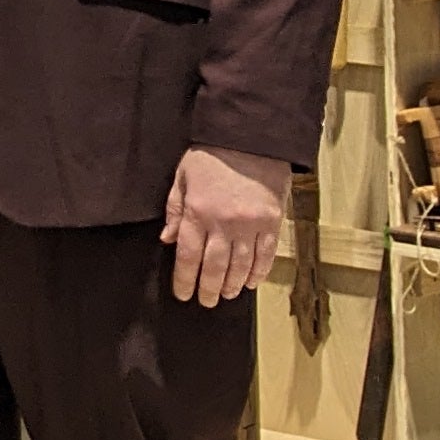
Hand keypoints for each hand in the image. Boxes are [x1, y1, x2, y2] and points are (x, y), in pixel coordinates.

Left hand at [164, 148, 293, 306]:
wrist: (252, 138)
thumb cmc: (213, 156)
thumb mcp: (183, 177)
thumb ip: (175, 210)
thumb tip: (167, 240)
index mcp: (198, 211)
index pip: (188, 256)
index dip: (184, 280)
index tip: (183, 294)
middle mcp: (224, 223)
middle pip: (214, 267)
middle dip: (207, 289)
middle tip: (205, 301)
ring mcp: (251, 225)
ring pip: (240, 266)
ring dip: (231, 284)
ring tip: (225, 294)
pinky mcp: (272, 222)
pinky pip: (266, 255)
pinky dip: (258, 272)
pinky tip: (250, 282)